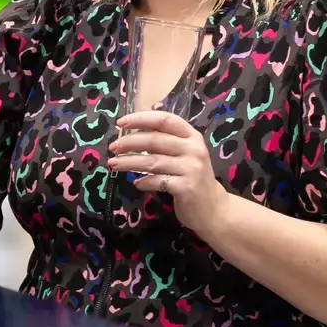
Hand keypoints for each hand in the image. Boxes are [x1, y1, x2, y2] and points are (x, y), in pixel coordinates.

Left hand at [110, 110, 228, 236]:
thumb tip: (133, 125)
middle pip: (154, 140)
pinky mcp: (186, 187)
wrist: (213, 208)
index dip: (141, 118)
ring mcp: (191, 168)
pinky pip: (157, 181)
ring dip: (129, 162)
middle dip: (129, 142)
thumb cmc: (192, 177)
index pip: (164, 120)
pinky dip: (144, 182)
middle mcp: (193, 149)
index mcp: (192, 136)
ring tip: (114, 164)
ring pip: (152, 161)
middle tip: (113, 147)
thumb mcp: (184, 153)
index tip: (122, 123)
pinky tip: (136, 183)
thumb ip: (165, 139)